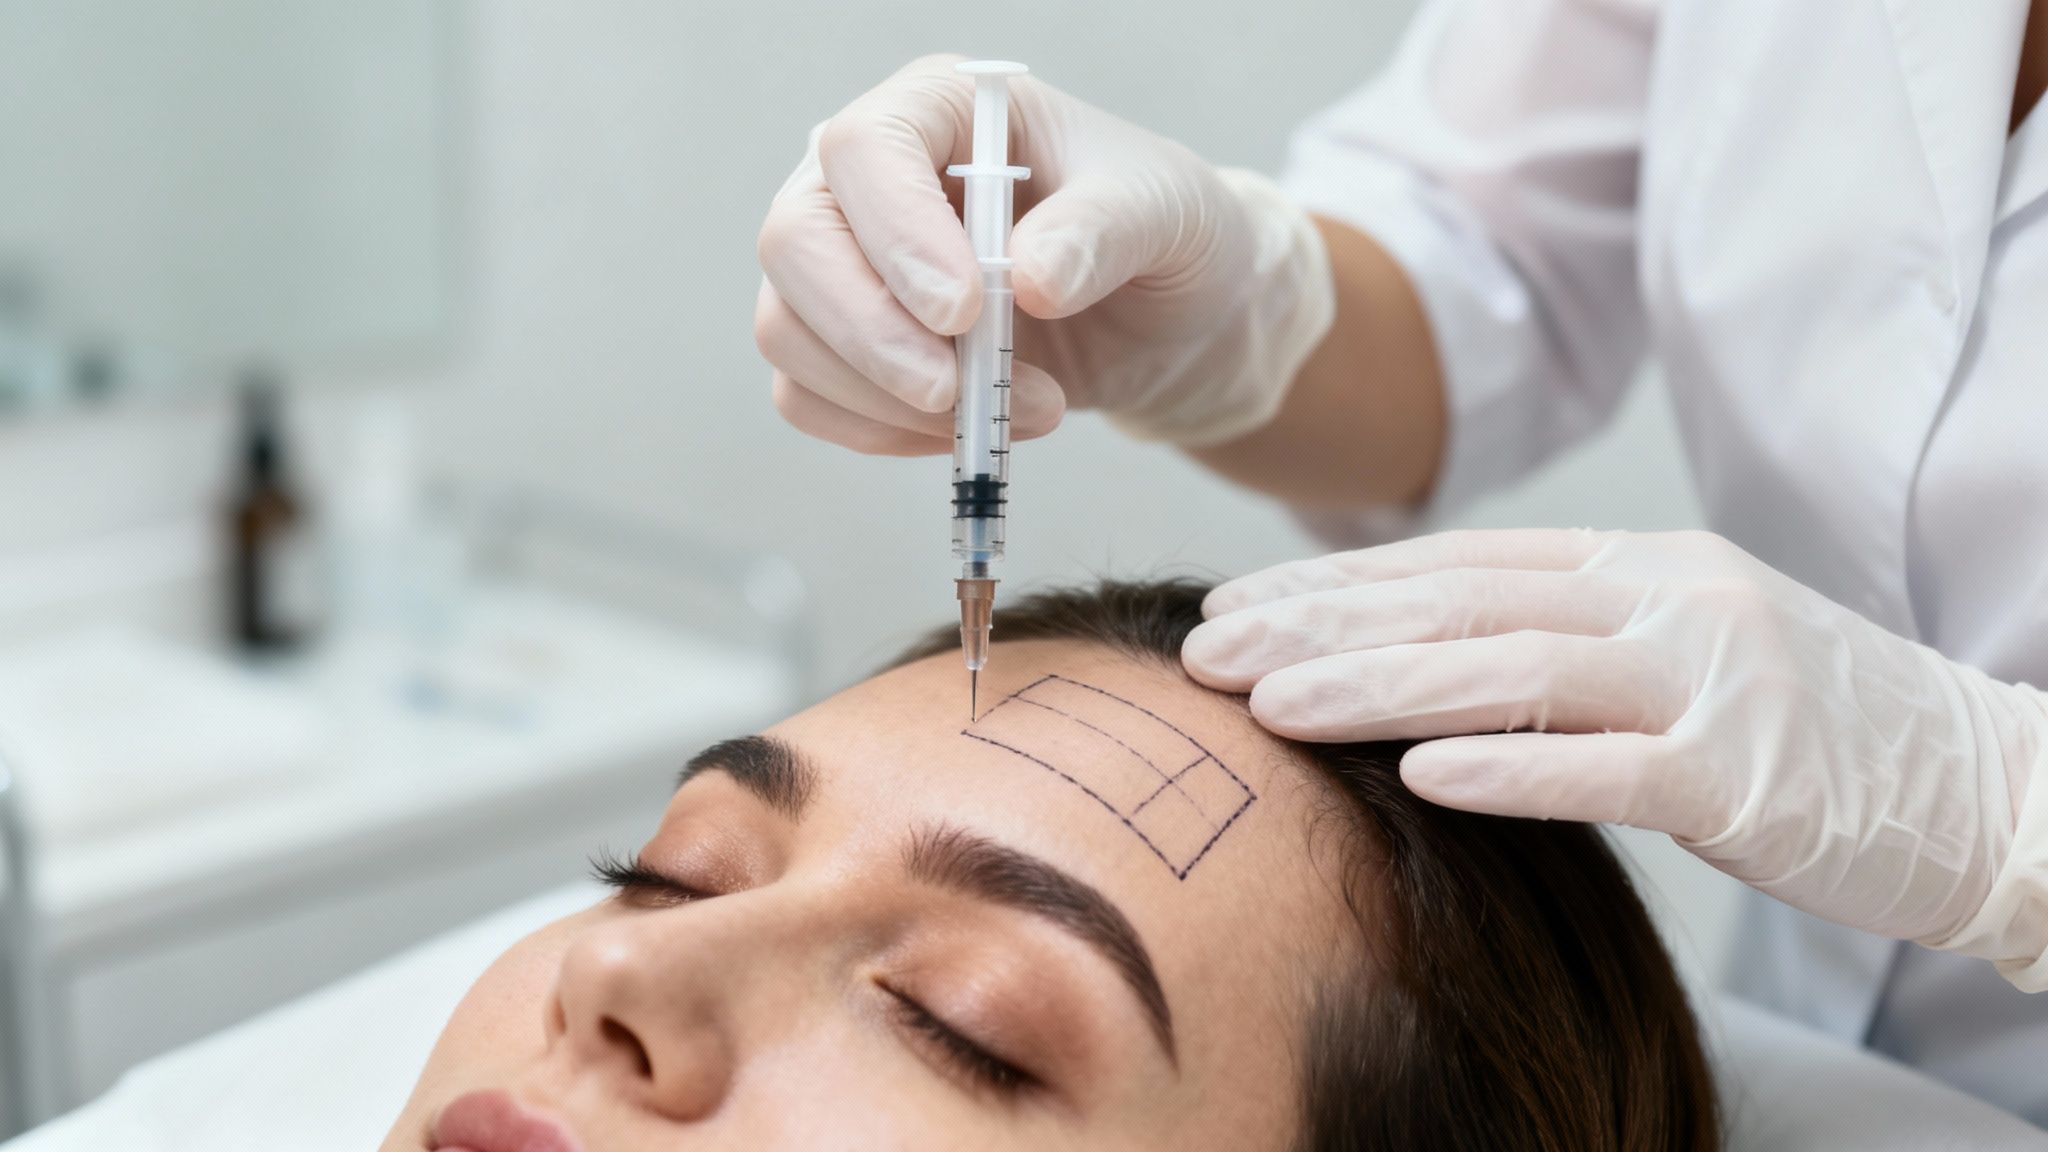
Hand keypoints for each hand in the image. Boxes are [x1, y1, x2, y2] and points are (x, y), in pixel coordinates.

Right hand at [754, 55, 1334, 453]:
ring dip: (887, 398)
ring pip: (789, 331)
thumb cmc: (1160, 234)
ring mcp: (842, 263)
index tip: (964, 312)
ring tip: (1022, 411)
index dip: (896, 235)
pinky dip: (883, 433)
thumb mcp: (1167, 214)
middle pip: (795, 243)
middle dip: (869, 334)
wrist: (1163, 317)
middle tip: (955, 393)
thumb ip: (1103, 231)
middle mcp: (866, 178)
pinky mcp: (843, 345)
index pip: (864, 150)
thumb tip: (1030, 277)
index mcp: (938, 110)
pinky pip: (810, 399)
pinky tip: (972, 429)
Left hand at [1182, 528, 2047, 979]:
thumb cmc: (1809, 729)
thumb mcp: (1679, 651)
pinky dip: (1510, 769)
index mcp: (1640, 566)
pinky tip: (1416, 777)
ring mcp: (1712, 681)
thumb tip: (1419, 652)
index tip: (1230, 607)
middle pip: (1459, 604)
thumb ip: (1563, 639)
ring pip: (1512, 670)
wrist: (1986, 784)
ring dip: (1379, 688)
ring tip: (1267, 706)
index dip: (1331, 584)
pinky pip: (1610, 767)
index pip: (1454, 563)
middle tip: (1205, 654)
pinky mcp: (1746, 775)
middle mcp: (1667, 601)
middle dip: (1319, 628)